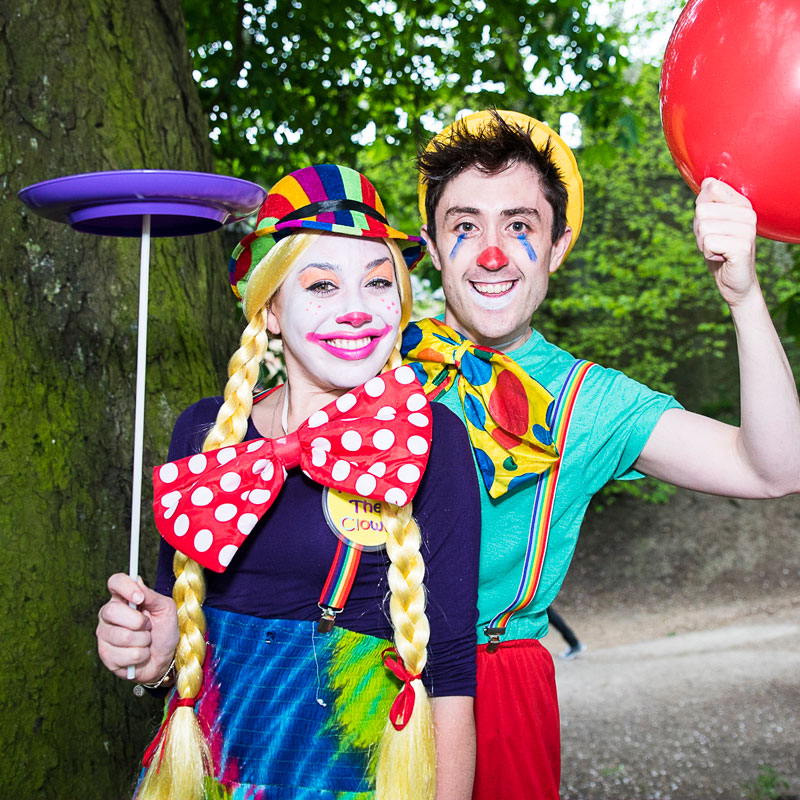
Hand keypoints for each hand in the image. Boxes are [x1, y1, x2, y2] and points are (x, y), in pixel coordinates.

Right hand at [96, 573, 178, 682]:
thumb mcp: (165, 609)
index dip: (126, 587)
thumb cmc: (163, 630)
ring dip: (143, 640)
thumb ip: (152, 596)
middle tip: (148, 626)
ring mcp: (104, 635)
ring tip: (146, 641)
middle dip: (139, 622)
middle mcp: (108, 614)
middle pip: (112, 611)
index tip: (140, 598)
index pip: (115, 582)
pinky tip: (140, 654)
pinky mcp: (105, 655)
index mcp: (123, 598)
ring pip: (122, 636)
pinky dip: (141, 655)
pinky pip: (126, 655)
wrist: (164, 658)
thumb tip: (137, 581)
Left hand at [693, 178, 758, 306]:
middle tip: (713, 242)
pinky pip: (708, 242)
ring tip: (718, 249)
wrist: (734, 281)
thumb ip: (707, 203)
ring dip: (703, 243)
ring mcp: (747, 229)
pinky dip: (708, 253)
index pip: (710, 188)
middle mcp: (748, 213)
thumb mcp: (710, 224)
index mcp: (742, 203)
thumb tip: (706, 182)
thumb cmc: (720, 250)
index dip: (701, 209)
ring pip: (703, 226)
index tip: (713, 224)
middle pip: (701, 209)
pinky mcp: (742, 246)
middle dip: (699, 230)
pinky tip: (721, 257)